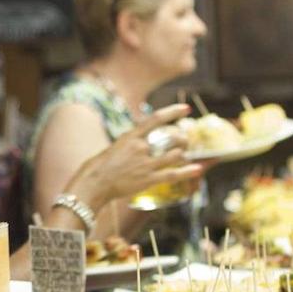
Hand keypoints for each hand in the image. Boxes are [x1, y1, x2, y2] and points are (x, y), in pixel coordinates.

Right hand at [67, 103, 203, 208]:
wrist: (94, 182)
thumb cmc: (100, 166)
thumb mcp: (116, 146)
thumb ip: (132, 143)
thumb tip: (144, 142)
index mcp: (131, 136)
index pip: (156, 118)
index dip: (173, 112)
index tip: (185, 109)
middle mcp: (141, 147)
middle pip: (171, 139)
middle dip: (181, 140)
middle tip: (184, 141)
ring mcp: (146, 164)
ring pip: (175, 155)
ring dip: (182, 154)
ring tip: (184, 155)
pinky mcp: (148, 179)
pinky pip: (173, 174)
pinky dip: (187, 172)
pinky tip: (198, 169)